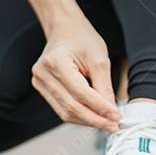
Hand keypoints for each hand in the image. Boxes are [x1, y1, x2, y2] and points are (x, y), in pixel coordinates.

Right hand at [31, 13, 120, 130]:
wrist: (64, 28)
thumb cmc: (81, 38)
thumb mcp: (99, 58)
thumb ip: (105, 87)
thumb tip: (111, 111)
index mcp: (56, 62)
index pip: (80, 93)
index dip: (100, 108)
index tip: (116, 117)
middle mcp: (43, 73)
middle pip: (70, 106)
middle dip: (94, 119)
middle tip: (113, 126)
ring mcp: (39, 82)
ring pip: (64, 112)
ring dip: (86, 120)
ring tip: (105, 123)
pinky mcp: (41, 88)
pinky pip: (60, 108)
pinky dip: (77, 115)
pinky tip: (92, 116)